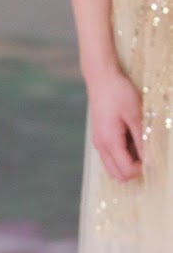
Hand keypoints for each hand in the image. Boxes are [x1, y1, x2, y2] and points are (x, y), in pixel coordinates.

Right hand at [88, 67, 143, 181]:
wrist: (101, 78)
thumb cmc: (119, 93)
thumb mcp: (136, 115)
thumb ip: (142, 140)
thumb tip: (150, 160)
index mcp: (109, 141)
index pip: (127, 170)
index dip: (143, 168)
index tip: (154, 156)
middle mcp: (100, 146)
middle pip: (118, 175)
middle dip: (134, 170)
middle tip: (147, 154)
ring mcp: (98, 143)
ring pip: (113, 168)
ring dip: (128, 163)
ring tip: (140, 145)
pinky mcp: (99, 138)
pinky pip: (111, 157)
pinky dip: (123, 156)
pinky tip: (132, 139)